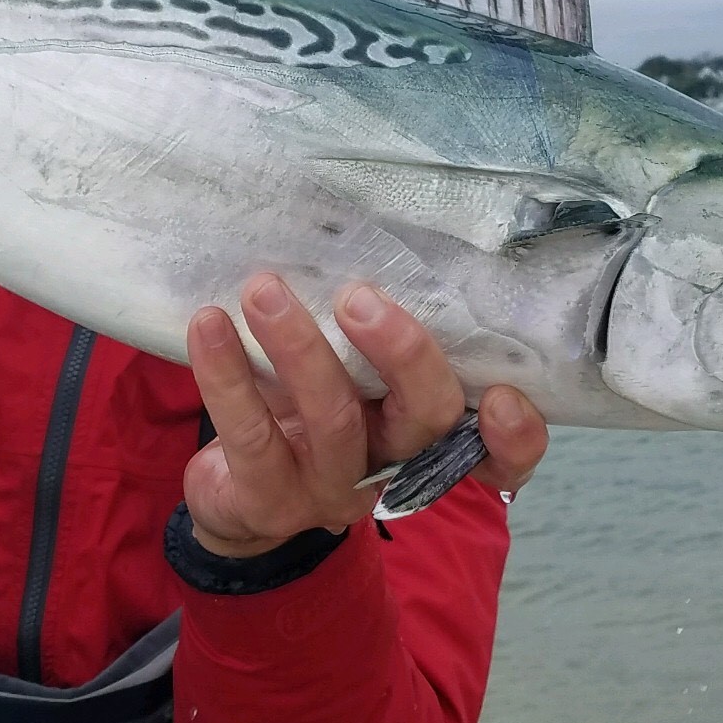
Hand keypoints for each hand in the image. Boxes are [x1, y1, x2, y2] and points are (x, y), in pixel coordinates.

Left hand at [184, 274, 549, 557]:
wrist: (235, 496)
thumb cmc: (308, 411)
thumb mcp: (351, 375)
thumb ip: (371, 329)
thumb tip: (357, 222)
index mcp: (427, 436)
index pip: (496, 454)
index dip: (513, 437)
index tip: (501, 395)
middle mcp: (393, 465)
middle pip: (424, 420)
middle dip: (401, 354)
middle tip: (359, 297)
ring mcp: (332, 490)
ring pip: (333, 421)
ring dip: (299, 348)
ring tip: (264, 290)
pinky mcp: (268, 499)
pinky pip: (251, 434)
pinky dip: (228, 374)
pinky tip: (209, 326)